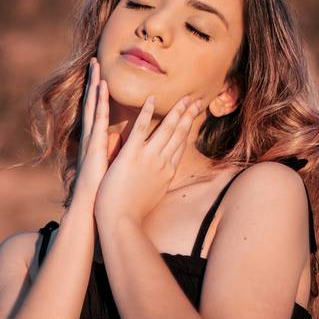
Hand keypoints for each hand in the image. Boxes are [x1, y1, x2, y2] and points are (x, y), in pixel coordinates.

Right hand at [71, 57, 122, 203]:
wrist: (92, 210)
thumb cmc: (102, 195)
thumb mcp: (111, 171)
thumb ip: (114, 155)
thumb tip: (120, 145)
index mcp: (96, 144)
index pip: (99, 114)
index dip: (99, 95)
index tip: (101, 78)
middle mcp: (92, 139)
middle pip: (93, 104)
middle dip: (94, 82)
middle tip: (95, 61)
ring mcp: (92, 141)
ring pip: (93, 106)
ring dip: (94, 84)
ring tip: (96, 64)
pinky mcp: (95, 146)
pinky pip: (98, 118)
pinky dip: (99, 101)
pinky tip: (100, 85)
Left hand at [94, 94, 199, 226]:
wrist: (122, 221)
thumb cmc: (132, 213)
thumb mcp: (151, 196)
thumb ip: (155, 181)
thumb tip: (158, 177)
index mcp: (166, 173)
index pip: (180, 146)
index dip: (188, 130)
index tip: (193, 117)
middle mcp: (162, 163)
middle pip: (179, 134)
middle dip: (188, 115)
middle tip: (196, 99)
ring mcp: (148, 158)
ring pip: (167, 129)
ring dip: (176, 111)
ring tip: (184, 97)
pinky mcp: (131, 155)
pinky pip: (141, 129)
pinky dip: (146, 113)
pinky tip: (151, 99)